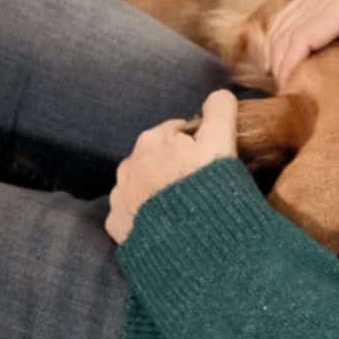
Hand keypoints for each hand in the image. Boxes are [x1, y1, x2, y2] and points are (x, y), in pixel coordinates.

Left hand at [106, 89, 237, 244]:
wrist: (191, 244)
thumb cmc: (208, 189)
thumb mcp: (221, 143)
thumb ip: (219, 112)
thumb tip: (219, 93)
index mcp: (153, 140)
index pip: (178, 130)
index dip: (198, 142)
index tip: (211, 158)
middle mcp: (129, 164)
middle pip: (157, 156)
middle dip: (175, 164)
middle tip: (200, 182)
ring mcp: (120, 196)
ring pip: (141, 183)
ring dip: (158, 188)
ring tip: (184, 205)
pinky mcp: (118, 226)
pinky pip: (131, 212)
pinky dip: (145, 214)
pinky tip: (165, 223)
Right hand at [266, 0, 338, 90]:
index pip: (306, 34)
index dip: (292, 62)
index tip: (289, 88)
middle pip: (289, 33)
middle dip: (280, 65)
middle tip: (284, 96)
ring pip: (285, 21)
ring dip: (276, 50)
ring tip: (279, 80)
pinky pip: (292, 11)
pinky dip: (279, 32)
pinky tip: (279, 50)